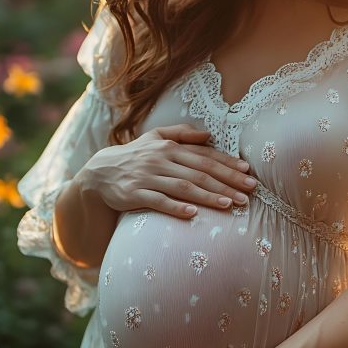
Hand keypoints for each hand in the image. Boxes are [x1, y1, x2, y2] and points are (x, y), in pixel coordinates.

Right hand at [75, 124, 256, 218]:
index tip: (247, 174)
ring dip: (208, 196)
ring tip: (230, 205)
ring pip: (183, 187)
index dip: (227, 164)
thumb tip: (208, 133)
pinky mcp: (135, 194)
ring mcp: (147, 177)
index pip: (204, 156)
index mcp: (169, 146)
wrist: (99, 173)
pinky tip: (193, 214)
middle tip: (248, 194)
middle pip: (199, 173)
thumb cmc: (135, 156)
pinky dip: (176, 207)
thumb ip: (182, 133)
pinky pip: (158, 201)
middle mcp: (160, 160)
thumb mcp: (155, 137)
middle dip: (226, 183)